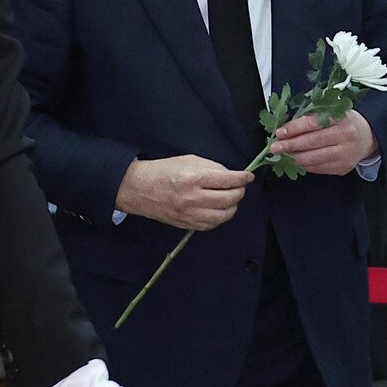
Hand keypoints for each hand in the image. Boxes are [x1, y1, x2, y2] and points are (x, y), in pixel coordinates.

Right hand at [115, 156, 251, 231]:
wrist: (138, 189)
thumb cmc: (163, 170)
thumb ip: (212, 167)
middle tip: (240, 187)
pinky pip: (210, 225)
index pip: (228, 180)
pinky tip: (219, 210)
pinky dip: (219, 218)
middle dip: (239, 192)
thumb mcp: (189, 160)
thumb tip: (231, 175)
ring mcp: (189, 214)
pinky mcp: (185, 224)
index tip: (248, 176)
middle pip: (229, 199)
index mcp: (193, 178)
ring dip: (232, 207)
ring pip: (223, 216)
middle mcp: (193, 198)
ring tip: (230, 199)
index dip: (243, 178)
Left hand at [270, 109, 378, 174]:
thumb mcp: (335, 112)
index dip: (295, 128)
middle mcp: (345, 137)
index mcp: (342, 119)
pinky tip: (295, 161)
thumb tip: (286, 128)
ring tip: (281, 155)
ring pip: (314, 158)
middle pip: (312, 142)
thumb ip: (314, 116)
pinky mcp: (342, 168)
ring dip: (294, 158)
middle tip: (274, 148)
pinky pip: (318, 168)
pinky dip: (304, 165)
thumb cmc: (346, 122)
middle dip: (290, 145)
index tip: (280, 132)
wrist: (368, 138)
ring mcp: (345, 155)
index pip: (314, 123)